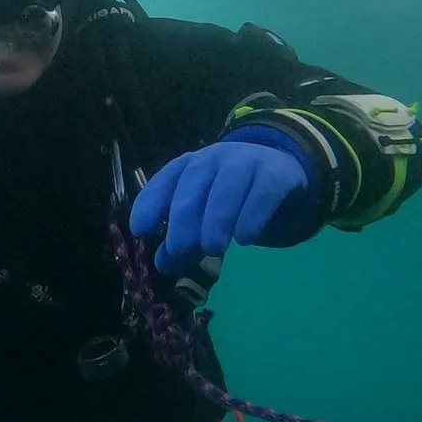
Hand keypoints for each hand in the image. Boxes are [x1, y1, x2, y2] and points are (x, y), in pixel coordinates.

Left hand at [130, 132, 313, 274]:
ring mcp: (246, 161)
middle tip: (180, 249)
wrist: (280, 170)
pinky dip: (251, 215)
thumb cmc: (232, 195)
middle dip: (183, 217)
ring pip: (228, 184)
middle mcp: (214, 158)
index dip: (151, 202)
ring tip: (213, 248)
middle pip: (194, 181)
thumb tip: (163, 263)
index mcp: (190, 166)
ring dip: (217, 217)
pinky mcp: (276, 173)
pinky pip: (262, 192)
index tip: (141, 230)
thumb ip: (183, 238)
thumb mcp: (203, 215)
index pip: (166, 179)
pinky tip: (244, 239)